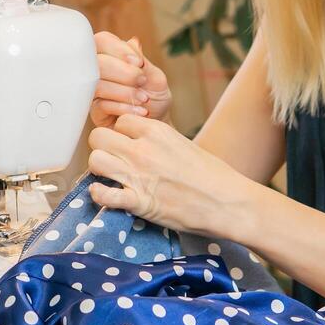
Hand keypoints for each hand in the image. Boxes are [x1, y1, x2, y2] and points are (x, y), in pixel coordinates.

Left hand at [86, 114, 259, 240]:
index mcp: (156, 131)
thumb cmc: (212, 175)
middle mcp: (143, 149)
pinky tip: (106, 195)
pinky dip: (99, 196)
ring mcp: (139, 174)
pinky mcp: (139, 201)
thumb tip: (137, 139)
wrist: (229, 203)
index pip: (119, 121)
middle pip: (98, 136)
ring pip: (95, 160)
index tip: (126, 145)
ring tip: (110, 177)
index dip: (120, 134)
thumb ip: (156, 139)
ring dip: (98, 169)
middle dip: (103, 148)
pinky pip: (103, 194)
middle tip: (113, 160)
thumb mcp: (181, 144)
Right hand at [90, 31, 171, 127]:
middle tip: (142, 81)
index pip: (102, 41)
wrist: (156, 124)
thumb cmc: (155, 98)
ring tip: (144, 99)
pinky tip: (139, 111)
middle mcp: (98, 72)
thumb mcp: (156, 78)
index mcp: (111, 57)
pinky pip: (101, 105)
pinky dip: (124, 107)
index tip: (139, 63)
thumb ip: (143, 61)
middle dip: (124, 72)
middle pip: (96, 62)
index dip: (118, 49)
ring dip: (125, 92)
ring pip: (97, 84)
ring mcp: (93, 91)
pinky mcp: (94, 112)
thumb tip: (133, 42)